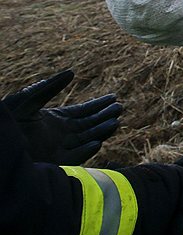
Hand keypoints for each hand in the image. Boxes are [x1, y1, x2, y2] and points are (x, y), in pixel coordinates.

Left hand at [2, 69, 121, 163]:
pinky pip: (74, 158)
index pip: (82, 112)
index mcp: (53, 119)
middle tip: (120, 107)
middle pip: (88, 125)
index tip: (113, 97)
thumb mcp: (28, 100)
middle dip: (105, 116)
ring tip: (116, 121)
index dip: (98, 105)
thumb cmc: (8, 121)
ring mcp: (57, 149)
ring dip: (101, 131)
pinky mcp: (53, 162)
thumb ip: (50, 87)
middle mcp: (59, 134)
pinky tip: (97, 142)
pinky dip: (86, 151)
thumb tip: (72, 72)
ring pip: (86, 139)